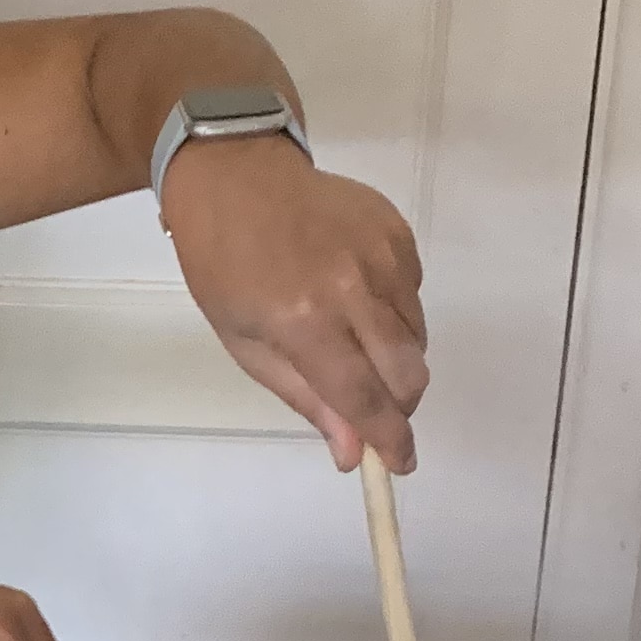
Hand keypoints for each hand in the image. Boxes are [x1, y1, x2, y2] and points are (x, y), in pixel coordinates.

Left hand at [161, 134, 428, 470]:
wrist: (235, 175)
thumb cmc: (224, 266)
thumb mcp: (247, 344)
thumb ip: (307, 399)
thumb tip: (353, 453)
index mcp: (304, 320)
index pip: (366, 398)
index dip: (389, 440)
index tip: (401, 465)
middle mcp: (352, 287)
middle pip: (408, 373)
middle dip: (399, 405)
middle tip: (374, 409)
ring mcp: (382, 254)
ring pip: (416, 336)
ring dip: (395, 359)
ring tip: (352, 340)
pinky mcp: (398, 231)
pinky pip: (414, 295)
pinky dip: (395, 313)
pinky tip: (356, 297)